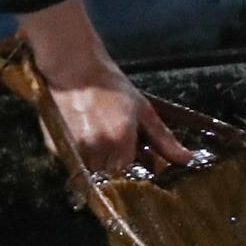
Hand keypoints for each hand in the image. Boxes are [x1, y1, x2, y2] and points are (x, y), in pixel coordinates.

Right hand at [16, 0, 188, 175]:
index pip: (130, 172)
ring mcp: (76, 148)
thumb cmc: (112, 87)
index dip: (130, 165)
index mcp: (121, 139)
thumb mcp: (143, 110)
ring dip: (96, 164)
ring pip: (91, 173)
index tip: (128, 155)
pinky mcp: (58, 147)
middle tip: (110, 145)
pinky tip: (82, 136)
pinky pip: (73, 164)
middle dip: (112, 166)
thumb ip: (164, 139)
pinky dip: (79, 157)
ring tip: (96, 139)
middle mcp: (98, 147)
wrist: (75, 69)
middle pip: (109, 176)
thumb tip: (187, 160)